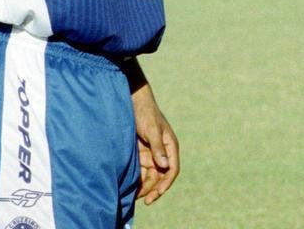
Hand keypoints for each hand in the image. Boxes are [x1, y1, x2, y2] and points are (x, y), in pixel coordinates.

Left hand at [130, 81, 180, 204]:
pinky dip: (137, 180)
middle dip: (155, 189)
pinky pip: (141, 171)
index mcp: (170, 146)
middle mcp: (162, 152)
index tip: (158, 193)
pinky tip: (131, 188)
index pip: (172, 169)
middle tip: (146, 201)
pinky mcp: (141, 154)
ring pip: (151, 176)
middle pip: (161, 176)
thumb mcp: (152, 129)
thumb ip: (158, 148)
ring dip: (145, 187)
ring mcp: (151, 153)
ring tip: (135, 197)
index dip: (166, 183)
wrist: (131, 102)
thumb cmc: (145, 113)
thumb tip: (165, 166)